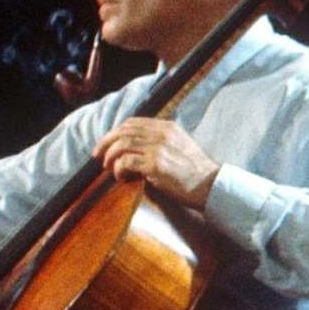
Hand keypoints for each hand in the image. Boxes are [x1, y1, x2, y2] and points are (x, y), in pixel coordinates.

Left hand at [93, 118, 218, 207]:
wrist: (211, 185)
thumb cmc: (193, 171)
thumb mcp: (178, 146)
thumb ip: (159, 142)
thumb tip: (131, 147)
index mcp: (167, 127)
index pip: (132, 123)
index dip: (114, 133)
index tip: (105, 145)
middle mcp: (162, 134)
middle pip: (123, 132)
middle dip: (106, 143)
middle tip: (97, 156)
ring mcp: (159, 148)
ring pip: (122, 145)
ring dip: (110, 158)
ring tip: (109, 168)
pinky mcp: (156, 165)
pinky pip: (126, 162)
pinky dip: (118, 170)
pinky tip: (121, 177)